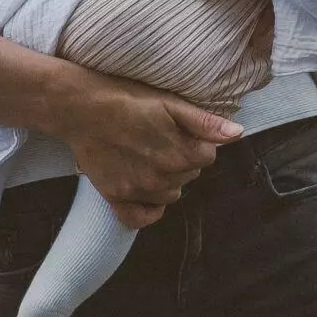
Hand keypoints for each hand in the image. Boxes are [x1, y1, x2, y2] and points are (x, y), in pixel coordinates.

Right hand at [44, 57, 238, 229]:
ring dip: (167, 179)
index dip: (197, 141)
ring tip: (149, 155)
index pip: (208, 157)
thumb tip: (237, 134)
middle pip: (190, 176)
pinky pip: (141, 218)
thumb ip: (205, 122)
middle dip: (183, 159)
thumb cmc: (126, 98)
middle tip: (161, 138)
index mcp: (181, 155)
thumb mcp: (169, 102)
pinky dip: (148, 207)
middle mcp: (162, 179)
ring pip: (170, 195)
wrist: (79, 107)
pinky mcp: (116, 198)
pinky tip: (145, 189)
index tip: (180, 129)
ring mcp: (138, 192)